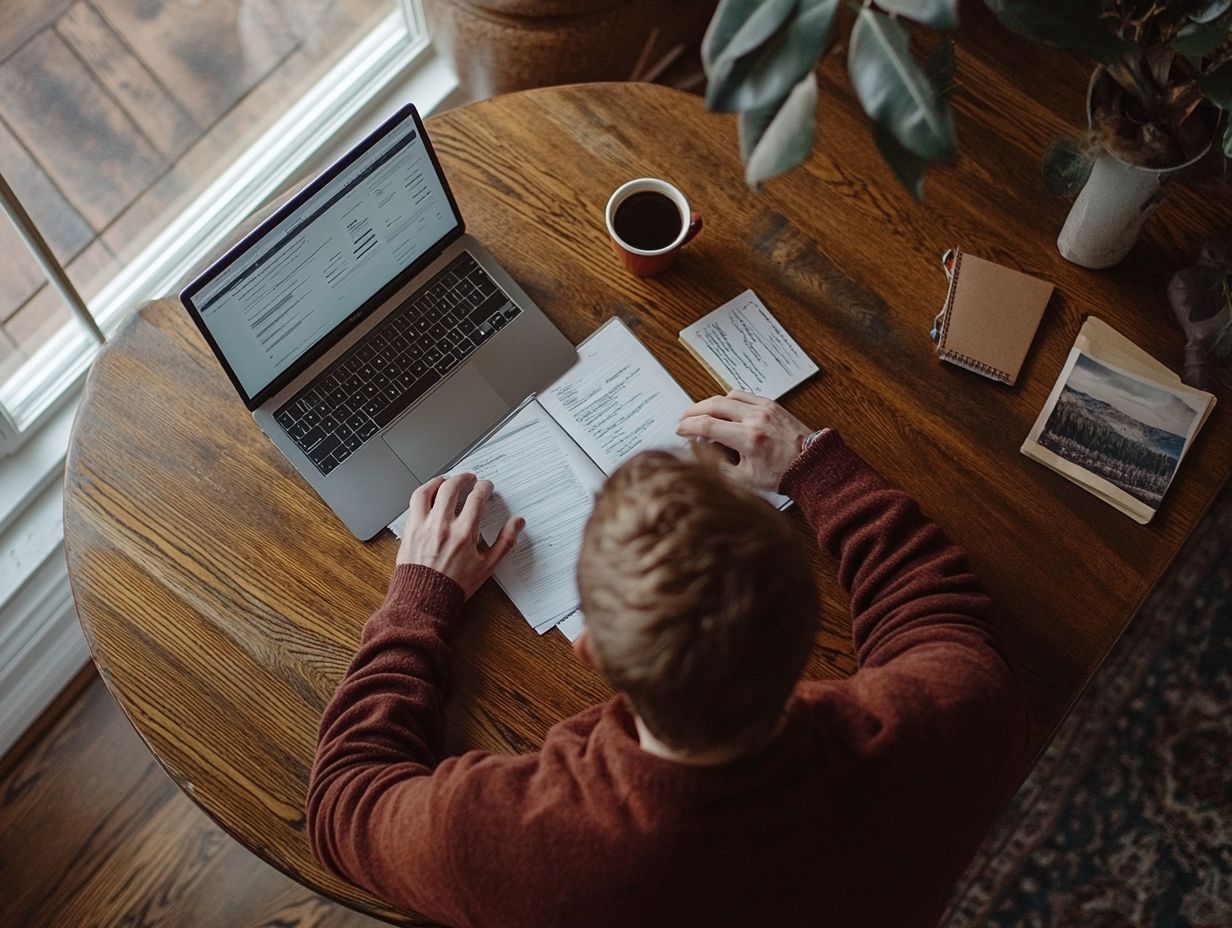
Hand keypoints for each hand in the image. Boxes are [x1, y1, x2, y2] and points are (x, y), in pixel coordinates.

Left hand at [397, 473, 523, 598]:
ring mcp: (424, 526)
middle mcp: (443, 525)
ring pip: (430, 490)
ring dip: (440, 480)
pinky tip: (429, 493)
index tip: (486, 487)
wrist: (425, 600)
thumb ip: (504, 542)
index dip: (484, 487)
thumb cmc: (454, 586)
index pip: (476, 498)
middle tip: (470, 478)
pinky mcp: (410, 530)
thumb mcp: (487, 567)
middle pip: (453, 488)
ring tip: (447, 479)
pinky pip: (414, 502)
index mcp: (464, 534)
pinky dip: (424, 492)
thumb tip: (517, 523)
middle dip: (464, 478)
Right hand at [676, 391, 812, 492]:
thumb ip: (719, 466)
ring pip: (727, 396)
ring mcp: (765, 408)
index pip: (707, 425)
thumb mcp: (745, 481)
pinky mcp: (772, 404)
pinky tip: (723, 409)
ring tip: (701, 413)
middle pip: (713, 405)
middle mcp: (756, 419)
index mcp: (749, 439)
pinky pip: (744, 394)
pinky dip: (729, 400)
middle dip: (693, 411)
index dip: (688, 426)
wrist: (812, 465)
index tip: (679, 430)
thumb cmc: (782, 474)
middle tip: (683, 418)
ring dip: (710, 403)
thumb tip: (699, 453)